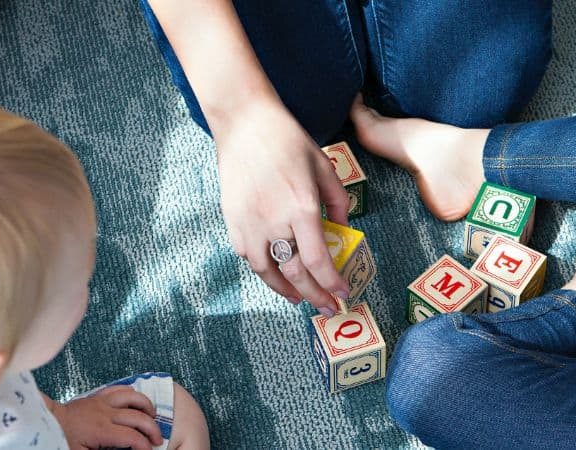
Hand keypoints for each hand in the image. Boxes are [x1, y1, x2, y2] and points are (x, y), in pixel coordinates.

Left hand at [49, 386, 162, 449]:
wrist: (44, 423)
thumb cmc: (60, 441)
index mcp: (101, 431)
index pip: (132, 438)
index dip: (145, 446)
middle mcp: (105, 413)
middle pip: (139, 417)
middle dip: (153, 429)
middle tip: (158, 440)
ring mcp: (102, 402)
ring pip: (133, 397)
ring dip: (147, 406)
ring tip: (153, 417)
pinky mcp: (97, 396)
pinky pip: (120, 389)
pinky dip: (132, 394)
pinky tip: (136, 402)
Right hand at [214, 101, 349, 315]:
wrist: (245, 123)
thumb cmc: (288, 141)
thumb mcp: (324, 167)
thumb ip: (338, 203)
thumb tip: (343, 231)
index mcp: (301, 208)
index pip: (318, 261)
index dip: (331, 283)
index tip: (342, 294)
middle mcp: (274, 222)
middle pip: (296, 273)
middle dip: (315, 296)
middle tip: (327, 308)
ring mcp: (249, 223)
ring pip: (267, 272)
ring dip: (286, 290)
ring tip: (300, 297)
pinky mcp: (232, 220)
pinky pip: (248, 256)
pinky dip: (264, 270)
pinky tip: (275, 273)